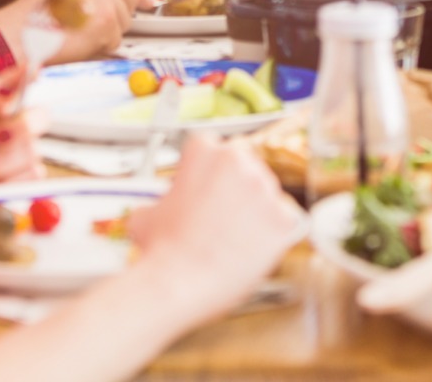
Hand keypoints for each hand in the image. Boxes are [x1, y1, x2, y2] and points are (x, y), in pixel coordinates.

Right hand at [0, 0, 145, 66]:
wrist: (15, 33)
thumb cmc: (37, 13)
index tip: (137, 0)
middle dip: (124, 7)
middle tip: (102, 19)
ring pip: (127, 12)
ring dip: (112, 27)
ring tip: (85, 29)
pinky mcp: (104, 17)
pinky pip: (117, 33)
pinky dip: (103, 42)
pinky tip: (82, 40)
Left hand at [0, 69, 45, 203]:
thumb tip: (7, 96)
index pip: (25, 79)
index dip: (33, 76)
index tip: (29, 80)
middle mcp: (8, 124)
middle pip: (41, 116)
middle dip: (26, 125)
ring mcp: (11, 155)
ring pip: (33, 151)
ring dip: (9, 160)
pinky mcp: (11, 182)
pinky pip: (32, 180)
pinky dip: (13, 181)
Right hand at [129, 134, 305, 320]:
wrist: (178, 283)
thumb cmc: (162, 251)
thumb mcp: (146, 214)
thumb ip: (161, 200)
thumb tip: (159, 209)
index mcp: (205, 150)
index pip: (214, 149)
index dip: (208, 173)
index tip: (206, 189)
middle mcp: (239, 161)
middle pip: (245, 167)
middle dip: (235, 188)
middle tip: (219, 216)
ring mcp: (265, 188)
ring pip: (267, 192)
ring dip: (254, 209)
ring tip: (232, 236)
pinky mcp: (283, 217)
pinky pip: (286, 219)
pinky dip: (273, 233)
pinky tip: (251, 247)